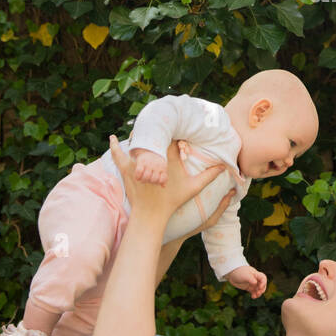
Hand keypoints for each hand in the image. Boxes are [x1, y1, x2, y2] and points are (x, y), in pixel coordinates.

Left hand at [110, 136, 233, 223]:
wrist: (151, 214)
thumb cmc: (172, 201)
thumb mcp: (193, 188)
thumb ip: (209, 176)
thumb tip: (223, 167)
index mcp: (168, 159)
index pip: (170, 137)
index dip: (173, 130)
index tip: (175, 124)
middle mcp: (152, 158)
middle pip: (152, 136)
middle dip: (155, 129)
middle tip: (157, 121)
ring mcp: (137, 163)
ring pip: (136, 141)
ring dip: (138, 135)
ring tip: (140, 127)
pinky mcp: (126, 169)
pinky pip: (118, 154)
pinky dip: (114, 145)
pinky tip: (112, 137)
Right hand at [131, 148, 167, 184]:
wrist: (150, 150)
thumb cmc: (157, 163)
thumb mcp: (162, 168)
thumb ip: (163, 177)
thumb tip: (163, 186)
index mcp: (163, 168)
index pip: (162, 179)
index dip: (158, 182)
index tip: (156, 181)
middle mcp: (156, 166)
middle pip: (153, 179)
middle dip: (150, 182)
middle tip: (147, 180)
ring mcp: (149, 163)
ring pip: (146, 177)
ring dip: (143, 180)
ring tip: (142, 179)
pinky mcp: (141, 161)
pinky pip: (139, 171)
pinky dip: (137, 176)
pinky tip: (137, 178)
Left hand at [225, 265, 267, 299]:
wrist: (230, 273)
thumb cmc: (238, 272)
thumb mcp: (245, 275)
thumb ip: (251, 279)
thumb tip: (255, 283)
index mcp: (256, 274)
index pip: (263, 278)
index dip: (263, 283)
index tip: (260, 287)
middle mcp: (255, 279)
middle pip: (262, 284)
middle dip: (262, 289)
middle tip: (258, 293)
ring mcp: (251, 283)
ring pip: (258, 289)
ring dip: (258, 293)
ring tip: (255, 296)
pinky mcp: (248, 287)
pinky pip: (253, 292)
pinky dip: (254, 295)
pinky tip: (253, 297)